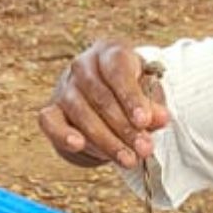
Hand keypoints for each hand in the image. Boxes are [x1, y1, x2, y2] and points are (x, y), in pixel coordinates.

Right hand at [38, 39, 169, 169]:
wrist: (101, 97)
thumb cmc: (129, 93)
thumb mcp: (146, 93)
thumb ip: (153, 106)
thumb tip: (162, 118)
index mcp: (109, 52)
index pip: (118, 70)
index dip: (131, 97)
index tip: (144, 121)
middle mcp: (83, 66)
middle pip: (102, 98)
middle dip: (125, 128)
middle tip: (143, 149)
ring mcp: (64, 88)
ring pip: (83, 114)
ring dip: (107, 141)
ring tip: (128, 160)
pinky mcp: (51, 110)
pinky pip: (51, 122)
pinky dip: (63, 134)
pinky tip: (78, 145)